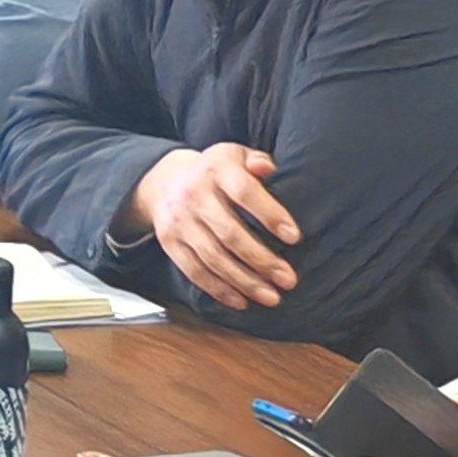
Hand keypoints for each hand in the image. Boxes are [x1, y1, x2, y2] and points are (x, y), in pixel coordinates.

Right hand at [124, 142, 299, 309]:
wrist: (163, 181)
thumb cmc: (214, 171)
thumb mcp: (234, 155)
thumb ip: (255, 160)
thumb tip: (267, 167)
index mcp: (216, 170)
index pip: (244, 192)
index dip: (269, 214)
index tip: (294, 237)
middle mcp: (194, 195)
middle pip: (230, 233)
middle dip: (261, 260)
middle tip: (289, 279)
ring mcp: (179, 221)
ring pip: (213, 257)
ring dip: (244, 282)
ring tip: (272, 297)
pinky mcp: (170, 243)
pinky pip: (194, 270)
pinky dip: (218, 289)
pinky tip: (241, 301)